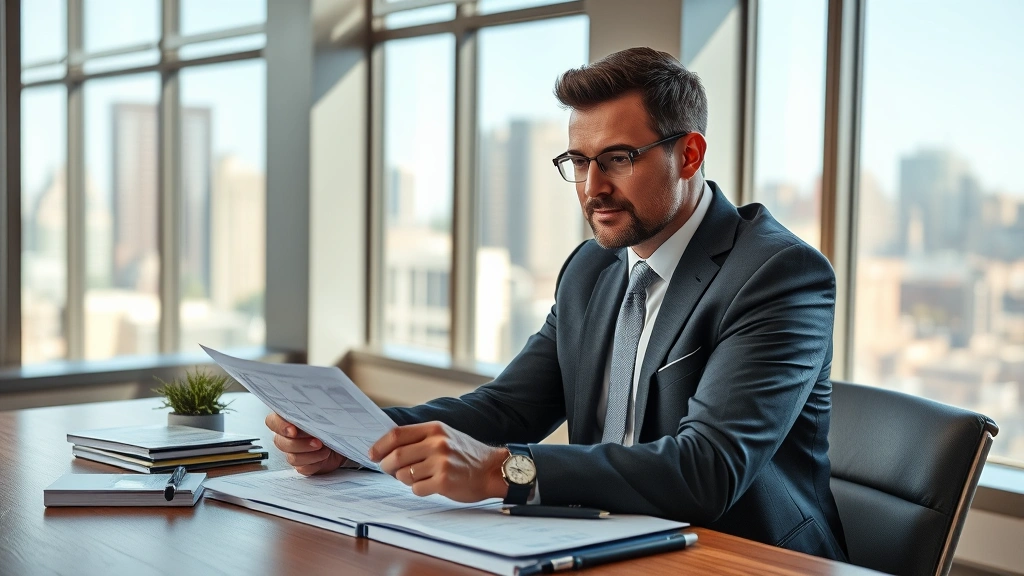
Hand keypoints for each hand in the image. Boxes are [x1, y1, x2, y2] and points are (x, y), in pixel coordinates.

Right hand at [265, 412, 345, 474]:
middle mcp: (288, 437)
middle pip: (280, 442)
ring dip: (308, 453)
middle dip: (299, 443)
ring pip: (292, 457)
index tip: (293, 429)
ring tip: (323, 447)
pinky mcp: (304, 465)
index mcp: (288, 419)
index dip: (280, 426)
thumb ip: (316, 406)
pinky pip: (303, 468)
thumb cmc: (333, 421)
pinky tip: (324, 456)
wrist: (345, 437)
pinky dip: (314, 462)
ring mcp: (295, 452)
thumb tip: (318, 397)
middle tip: (316, 440)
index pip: (272, 422)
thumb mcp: (325, 411)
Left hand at [369, 422, 508, 502]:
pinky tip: (431, 485)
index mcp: (435, 428)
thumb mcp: (445, 436)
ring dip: (404, 479)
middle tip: (389, 470)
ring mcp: (441, 463)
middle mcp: (437, 443)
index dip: (380, 445)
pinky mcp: (444, 481)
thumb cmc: (465, 454)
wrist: (492, 469)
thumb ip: (420, 438)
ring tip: (418, 477)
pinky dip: (419, 489)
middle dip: (387, 466)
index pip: (397, 434)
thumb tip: (387, 449)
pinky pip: (417, 488)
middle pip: (396, 456)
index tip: (373, 454)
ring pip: (404, 474)